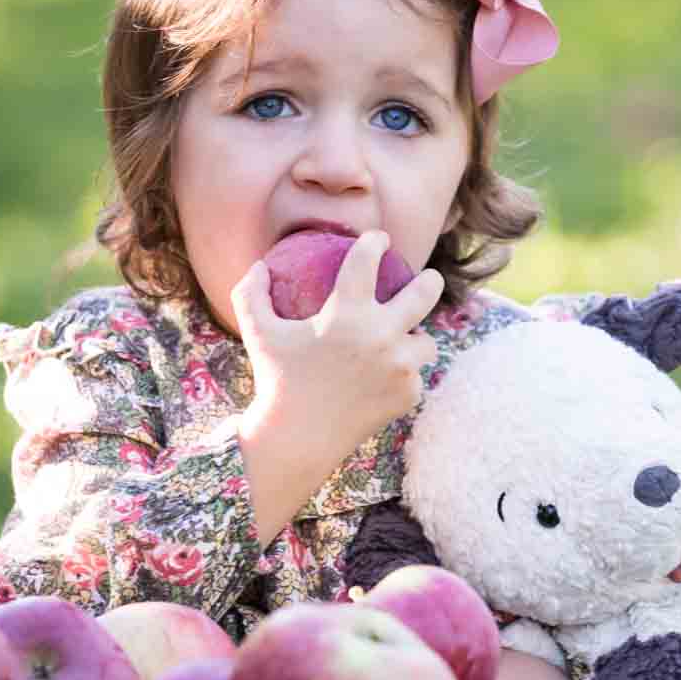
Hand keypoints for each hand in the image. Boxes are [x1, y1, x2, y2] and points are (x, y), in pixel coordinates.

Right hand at [232, 232, 443, 544]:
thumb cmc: (275, 381)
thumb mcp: (257, 334)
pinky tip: (388, 381)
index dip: (375, 242)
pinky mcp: (408, 395)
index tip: (379, 240)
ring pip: (426, 342)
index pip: (367, 260)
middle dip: (430, 280)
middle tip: (428, 278)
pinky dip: (402, 378)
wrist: (297, 439)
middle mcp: (381, 336)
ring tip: (410, 340)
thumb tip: (258, 265)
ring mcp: (399, 368)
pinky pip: (414, 378)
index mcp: (346, 313)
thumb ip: (250, 294)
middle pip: (424, 294)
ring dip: (418, 339)